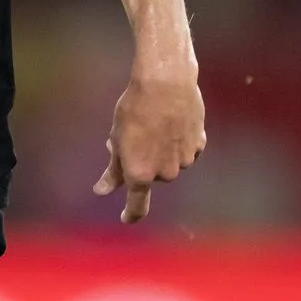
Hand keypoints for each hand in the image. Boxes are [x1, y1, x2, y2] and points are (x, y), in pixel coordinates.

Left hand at [94, 67, 205, 222]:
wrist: (166, 83)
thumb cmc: (134, 109)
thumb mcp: (117, 138)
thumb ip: (113, 169)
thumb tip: (101, 190)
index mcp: (140, 173)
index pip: (138, 205)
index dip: (131, 214)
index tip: (126, 218)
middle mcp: (164, 173)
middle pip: (150, 175)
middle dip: (142, 160)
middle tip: (132, 135)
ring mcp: (184, 160)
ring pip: (169, 162)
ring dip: (160, 150)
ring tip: (153, 122)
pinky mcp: (199, 145)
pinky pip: (185, 150)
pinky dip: (177, 141)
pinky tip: (171, 121)